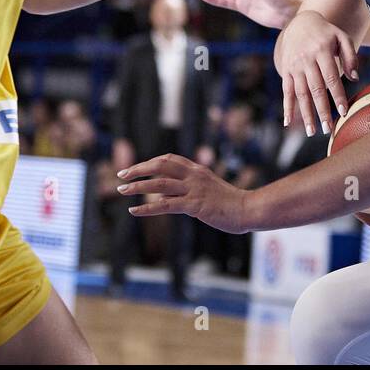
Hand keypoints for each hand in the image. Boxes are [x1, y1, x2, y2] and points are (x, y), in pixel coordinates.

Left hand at [118, 153, 249, 232]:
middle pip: (160, 165)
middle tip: (122, 175)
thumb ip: (193, 186)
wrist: (247, 209)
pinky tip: (134, 211)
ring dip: (137, 186)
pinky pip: (165, 205)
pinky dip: (147, 207)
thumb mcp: (210, 187)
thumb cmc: (231, 202)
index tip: (136, 169)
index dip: (150, 162)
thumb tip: (171, 191)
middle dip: (138, 169)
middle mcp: (194, 176)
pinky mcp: (194, 205)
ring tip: (121, 190)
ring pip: (159, 184)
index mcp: (197, 169)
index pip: (168, 159)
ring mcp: (194, 190)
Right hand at [274, 10, 357, 136]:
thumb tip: (355, 79)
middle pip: (315, 89)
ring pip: (300, 93)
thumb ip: (350, 56)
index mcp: (322, 51)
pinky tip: (288, 123)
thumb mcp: (341, 37)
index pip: (331, 77)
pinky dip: (287, 108)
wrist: (300, 22)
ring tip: (312, 132)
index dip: (337, 95)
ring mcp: (294, 66)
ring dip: (305, 114)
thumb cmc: (326, 33)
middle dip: (322, 111)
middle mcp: (306, 59)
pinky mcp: (286, 70)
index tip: (344, 112)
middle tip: (328, 129)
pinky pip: (286, 91)